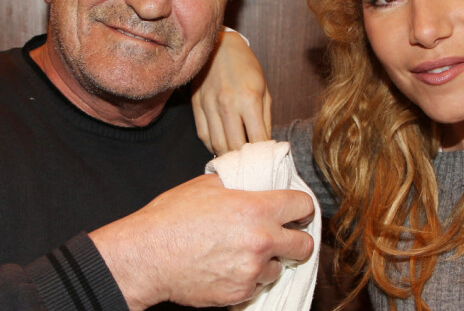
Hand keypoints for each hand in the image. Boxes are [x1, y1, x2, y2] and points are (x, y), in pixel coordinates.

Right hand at [90, 174, 313, 309]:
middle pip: (305, 245)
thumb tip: (255, 181)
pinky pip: (257, 286)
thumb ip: (240, 183)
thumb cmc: (173, 216)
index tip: (297, 210)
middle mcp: (261, 241)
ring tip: (246, 251)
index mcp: (256, 209)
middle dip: (297, 238)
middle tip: (283, 234)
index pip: (303, 205)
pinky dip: (249, 278)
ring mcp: (251, 271)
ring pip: (279, 268)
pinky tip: (230, 265)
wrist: (147, 255)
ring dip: (269, 260)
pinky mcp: (239, 294)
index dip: (302, 206)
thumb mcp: (209, 184)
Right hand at [193, 29, 271, 154]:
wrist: (220, 46)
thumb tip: (267, 144)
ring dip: (228, 156)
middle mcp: (228, 104)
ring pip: (217, 145)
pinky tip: (222, 146)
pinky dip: (212, 146)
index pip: (258, 139)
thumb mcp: (264, 89)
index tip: (266, 161)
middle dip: (244, 161)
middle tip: (251, 165)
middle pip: (235, 147)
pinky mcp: (196, 106)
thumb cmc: (246, 67)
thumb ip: (265, 119)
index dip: (263, 154)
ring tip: (237, 160)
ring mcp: (209, 106)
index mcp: (249, 99)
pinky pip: (203, 135)